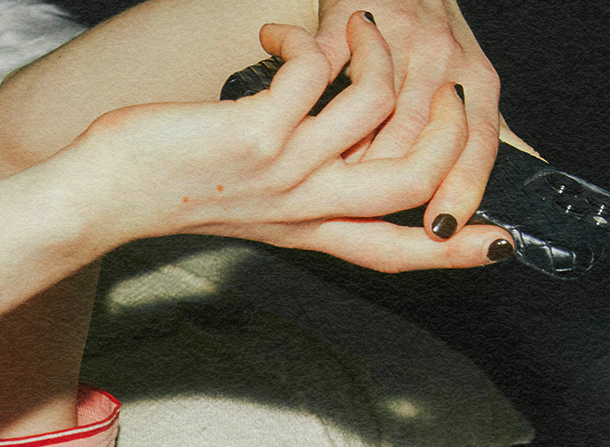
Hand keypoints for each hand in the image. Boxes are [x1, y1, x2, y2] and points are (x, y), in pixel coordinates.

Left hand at [73, 19, 509, 270]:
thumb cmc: (175, 188)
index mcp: (312, 231)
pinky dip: (313, 45)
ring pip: (378, 115)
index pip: (399, 253)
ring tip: (363, 30)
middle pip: (415, 182)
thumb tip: (351, 180)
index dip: (458, 251)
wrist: (105, 194)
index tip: (504, 242)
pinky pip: (317, 78)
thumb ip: (309, 197)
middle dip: (447, 127)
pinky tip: (285, 39)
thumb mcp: (257, 206)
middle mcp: (306, 209)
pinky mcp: (255, 135)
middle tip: (446, 85)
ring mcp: (283, 173)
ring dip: (380, 58)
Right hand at [308, 0, 527, 240]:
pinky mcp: (351, 22)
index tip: (442, 226)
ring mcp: (398, 37)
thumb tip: (533, 174)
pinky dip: (312, 98)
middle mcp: (443, 59)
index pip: (479, 141)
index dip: (463, 187)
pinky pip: (331, 70)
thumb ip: (495, 132)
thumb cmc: (430, 35)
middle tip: (364, 210)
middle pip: (419, 136)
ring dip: (350, 153)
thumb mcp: (473, 79)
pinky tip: (305, 121)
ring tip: (329, 177)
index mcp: (476, 80)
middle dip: (390, 181)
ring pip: (375, 113)